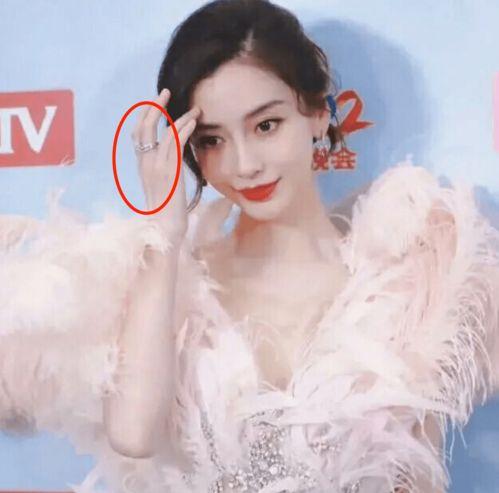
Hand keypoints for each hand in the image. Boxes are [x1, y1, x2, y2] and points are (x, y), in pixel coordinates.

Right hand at [132, 88, 200, 244]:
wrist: (164, 227)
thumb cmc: (166, 210)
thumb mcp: (163, 186)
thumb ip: (165, 169)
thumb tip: (174, 159)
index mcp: (143, 166)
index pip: (138, 134)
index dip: (145, 116)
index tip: (155, 103)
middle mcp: (146, 163)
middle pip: (143, 127)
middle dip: (153, 107)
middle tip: (165, 93)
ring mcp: (156, 167)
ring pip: (163, 133)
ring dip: (179, 118)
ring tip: (194, 108)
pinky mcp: (170, 172)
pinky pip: (175, 145)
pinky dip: (184, 130)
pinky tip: (193, 122)